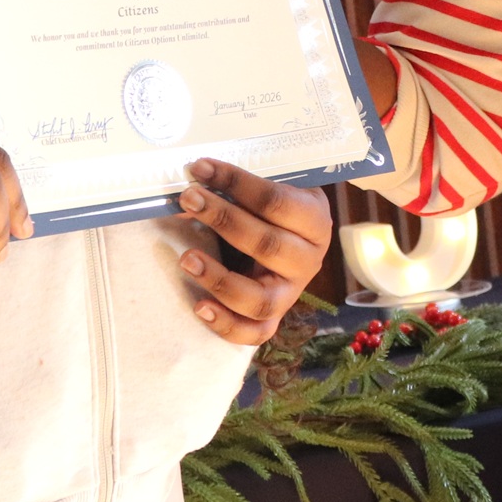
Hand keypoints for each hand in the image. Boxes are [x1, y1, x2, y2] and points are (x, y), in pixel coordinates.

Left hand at [175, 160, 330, 343]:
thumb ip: (241, 185)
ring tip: (187, 258)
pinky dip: (226, 324)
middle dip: (223, 218)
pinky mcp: (273, 318)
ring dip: (219, 279)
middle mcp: (308, 260)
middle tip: (189, 199)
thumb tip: (194, 184)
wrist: (293, 237)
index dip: (236, 183)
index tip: (201, 169)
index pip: (275, 201)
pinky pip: (254, 333)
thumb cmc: (275, 208)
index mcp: (314, 221)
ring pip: (259, 299)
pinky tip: (199, 306)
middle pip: (266, 244)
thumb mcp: (271, 189)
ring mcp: (291, 293)